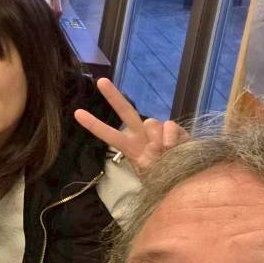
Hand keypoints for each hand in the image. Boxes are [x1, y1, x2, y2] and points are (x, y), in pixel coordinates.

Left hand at [74, 78, 189, 177]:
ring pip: (150, 123)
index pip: (109, 135)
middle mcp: (141, 135)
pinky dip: (170, 137)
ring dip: (155, 139)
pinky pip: (169, 126)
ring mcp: (158, 132)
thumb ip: (147, 162)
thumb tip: (156, 145)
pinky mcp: (175, 131)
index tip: (77, 113)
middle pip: (126, 111)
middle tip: (101, 81)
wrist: (186, 181)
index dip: (94, 124)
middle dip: (113, 96)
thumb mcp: (149, 177)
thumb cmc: (164, 180)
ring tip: (162, 154)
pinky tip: (172, 148)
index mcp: (130, 147)